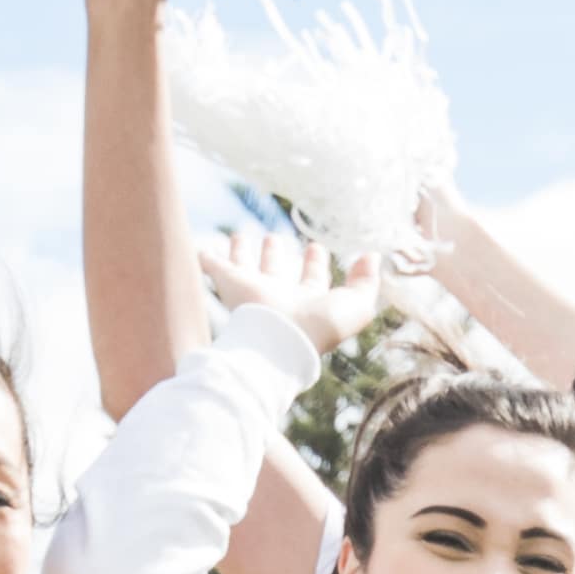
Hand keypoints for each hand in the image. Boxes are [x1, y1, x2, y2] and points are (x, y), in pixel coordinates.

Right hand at [198, 224, 385, 357]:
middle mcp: (279, 297)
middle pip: (275, 272)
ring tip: (240, 236)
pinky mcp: (231, 285)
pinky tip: (201, 248)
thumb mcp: (356, 305)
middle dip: (275, 255)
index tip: (316, 246)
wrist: (279, 338)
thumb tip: (373, 257)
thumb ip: (367, 283)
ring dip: (242, 253)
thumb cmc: (319, 326)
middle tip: (272, 238)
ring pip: (245, 268)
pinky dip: (208, 258)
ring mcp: (253, 292)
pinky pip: (215, 267)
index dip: (314, 263)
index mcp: (308, 302)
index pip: (311, 280)